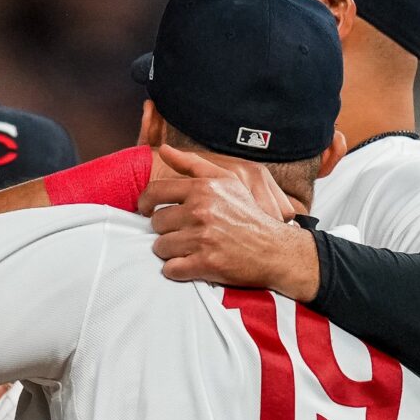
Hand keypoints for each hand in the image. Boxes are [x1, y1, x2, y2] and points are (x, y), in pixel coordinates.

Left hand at [141, 147, 317, 297]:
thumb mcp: (227, 180)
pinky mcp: (205, 263)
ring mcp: (202, 238)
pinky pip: (171, 269)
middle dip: (165, 230)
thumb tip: (164, 150)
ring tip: (188, 249)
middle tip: (181, 234)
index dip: (144, 204)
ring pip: (161, 247)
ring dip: (170, 251)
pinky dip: (176, 270)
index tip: (146, 211)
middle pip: (156, 223)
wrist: (274, 249)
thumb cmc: (248, 215)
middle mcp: (200, 211)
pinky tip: (190, 264)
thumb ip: (193, 164)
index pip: (154, 193)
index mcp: (203, 189)